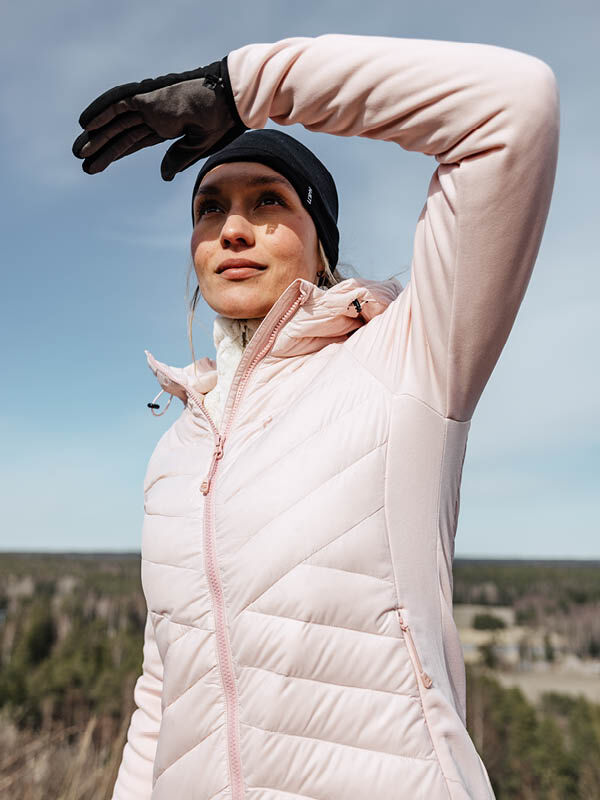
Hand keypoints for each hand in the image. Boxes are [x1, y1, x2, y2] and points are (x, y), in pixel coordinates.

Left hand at [71, 57, 247, 180]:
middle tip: (84, 164)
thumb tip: (163, 176)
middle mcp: (154, 115)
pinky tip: (85, 126)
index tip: (99, 166)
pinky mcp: (146, 97)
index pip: (135, 141)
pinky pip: (117, 104)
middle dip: (102, 148)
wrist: (226, 102)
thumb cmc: (219, 120)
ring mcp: (149, 105)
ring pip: (116, 122)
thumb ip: (178, 160)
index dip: (117, 153)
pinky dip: (100, 113)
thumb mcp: (197, 147)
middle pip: (121, 134)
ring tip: (79, 153)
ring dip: (96, 136)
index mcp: (167, 126)